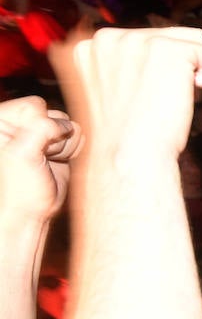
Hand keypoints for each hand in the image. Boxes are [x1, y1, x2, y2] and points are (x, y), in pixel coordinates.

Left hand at [0, 96, 81, 223]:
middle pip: (55, 114)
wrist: (31, 212)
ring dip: (65, 146)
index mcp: (3, 122)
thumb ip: (42, 128)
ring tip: (49, 161)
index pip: (35, 105)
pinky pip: (78, 136)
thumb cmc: (20, 188)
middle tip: (42, 157)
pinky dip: (73, 151)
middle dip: (54, 138)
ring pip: (70, 125)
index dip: (40, 126)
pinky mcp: (57, 145)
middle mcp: (20, 125)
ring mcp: (40, 135)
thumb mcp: (23, 154)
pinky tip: (58, 162)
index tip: (30, 148)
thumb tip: (66, 125)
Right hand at [52, 27, 201, 160]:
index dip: (156, 70)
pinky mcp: (167, 50)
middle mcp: (106, 37)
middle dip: (175, 68)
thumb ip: (122, 66)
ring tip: (169, 98)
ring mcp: (136, 40)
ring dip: (193, 71)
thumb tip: (155, 53)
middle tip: (156, 101)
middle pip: (169, 35)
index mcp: (88, 47)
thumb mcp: (108, 92)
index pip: (143, 39)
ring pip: (193, 40)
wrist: (127, 158)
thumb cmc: (123, 137)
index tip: (142, 97)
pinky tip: (186, 98)